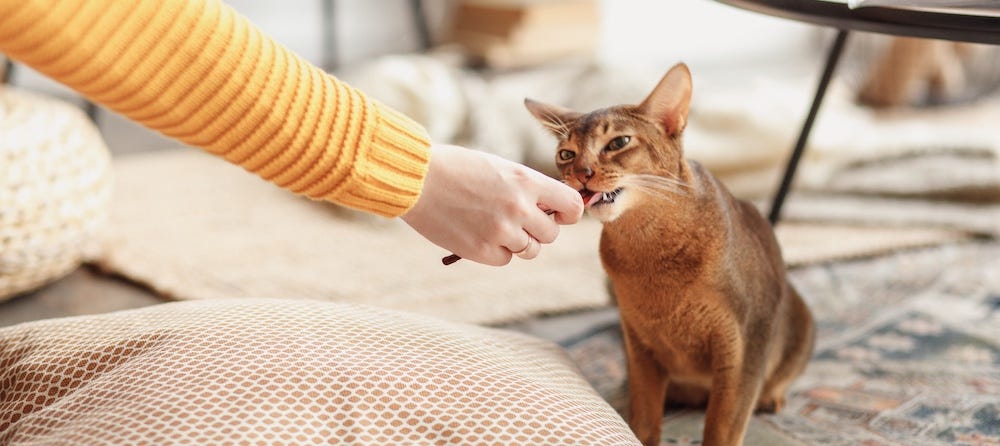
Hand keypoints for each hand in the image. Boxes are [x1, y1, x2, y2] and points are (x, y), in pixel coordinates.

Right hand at [401, 144, 583, 265]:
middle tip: (517, 220)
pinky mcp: (481, 251)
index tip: (557, 214)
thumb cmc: (456, 168)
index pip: (572, 206)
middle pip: (551, 234)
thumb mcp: (500, 168)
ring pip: (530, 250)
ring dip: (518, 242)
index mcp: (526, 181)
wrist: (416, 179)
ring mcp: (501, 231)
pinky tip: (478, 233)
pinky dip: (496, 251)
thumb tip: (550, 209)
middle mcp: (519, 208)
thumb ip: (527, 188)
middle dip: (538, 229)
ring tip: (494, 225)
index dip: (568, 213)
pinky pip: (505, 259)